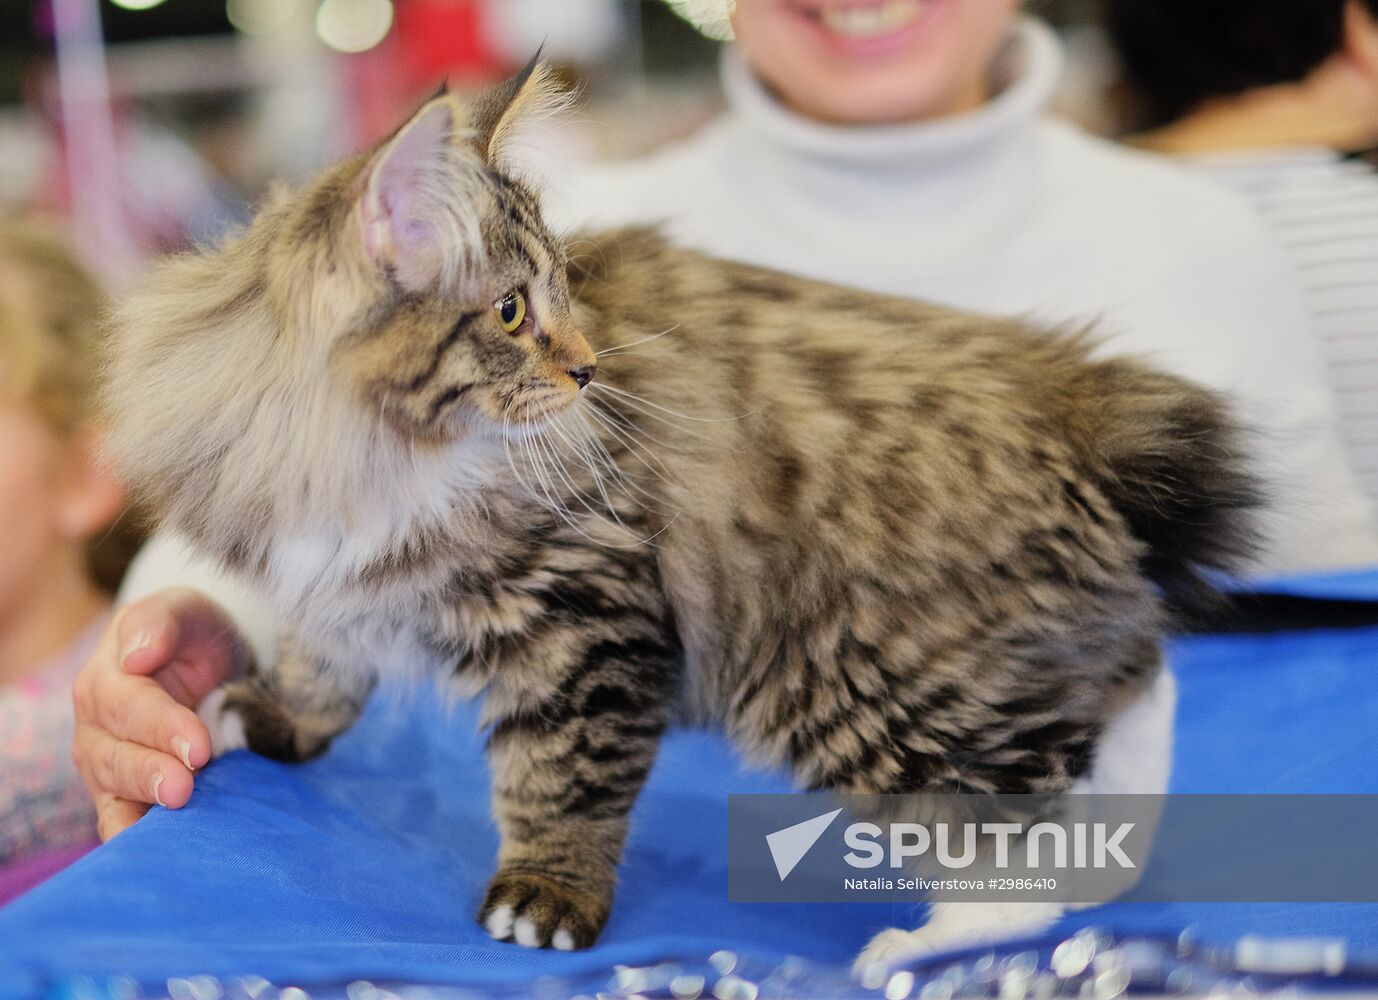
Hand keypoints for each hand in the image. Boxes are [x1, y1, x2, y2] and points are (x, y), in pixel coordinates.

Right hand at [72, 588, 247, 839]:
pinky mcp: (120, 792)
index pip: (129, 704)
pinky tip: (149, 855)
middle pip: (115, 754)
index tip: (200, 747)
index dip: (162, 726)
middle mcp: (97, 723)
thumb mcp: (186, 611)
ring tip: (174, 815)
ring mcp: (105, 761)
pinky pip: (116, 819)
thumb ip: (162, 622)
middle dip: (150, 774)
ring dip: (141, 805)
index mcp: (108, 675)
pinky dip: (129, 837)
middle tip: (184, 790)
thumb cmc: (194, 635)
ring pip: (112, 790)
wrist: (205, 660)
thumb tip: (138, 652)